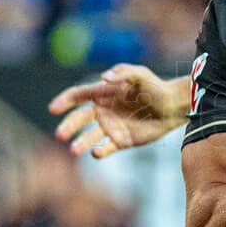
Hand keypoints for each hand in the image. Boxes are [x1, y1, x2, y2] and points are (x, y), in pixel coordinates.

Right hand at [50, 65, 186, 157]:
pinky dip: (99, 152)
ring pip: (89, 136)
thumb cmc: (156, 88)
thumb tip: (102, 77)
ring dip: (80, 143)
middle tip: (60, 135)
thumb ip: (123, 73)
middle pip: (79, 119)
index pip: (78, 96)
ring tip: (74, 150)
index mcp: (103, 93)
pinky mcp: (121, 141)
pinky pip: (105, 148)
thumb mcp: (141, 75)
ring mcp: (111, 127)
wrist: (172, 107)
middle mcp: (103, 111)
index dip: (64, 101)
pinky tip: (95, 153)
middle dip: (68, 126)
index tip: (53, 109)